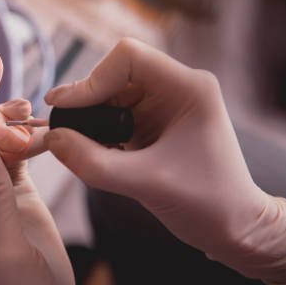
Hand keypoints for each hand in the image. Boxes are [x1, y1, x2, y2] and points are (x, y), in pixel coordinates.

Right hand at [44, 38, 285, 284]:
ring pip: (110, 95)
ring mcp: (165, 104)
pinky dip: (98, 132)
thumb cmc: (206, 204)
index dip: (90, 79)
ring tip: (80, 149)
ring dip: (90, 120)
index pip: (128, 56)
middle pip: (114, 74)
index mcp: (189, 87)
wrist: (234, 228)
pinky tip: (96, 154)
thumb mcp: (144, 183)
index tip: (63, 107)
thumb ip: (92, 161)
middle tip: (64, 133)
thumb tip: (52, 138)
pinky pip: (114, 114)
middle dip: (86, 102)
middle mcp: (177, 87)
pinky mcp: (154, 122)